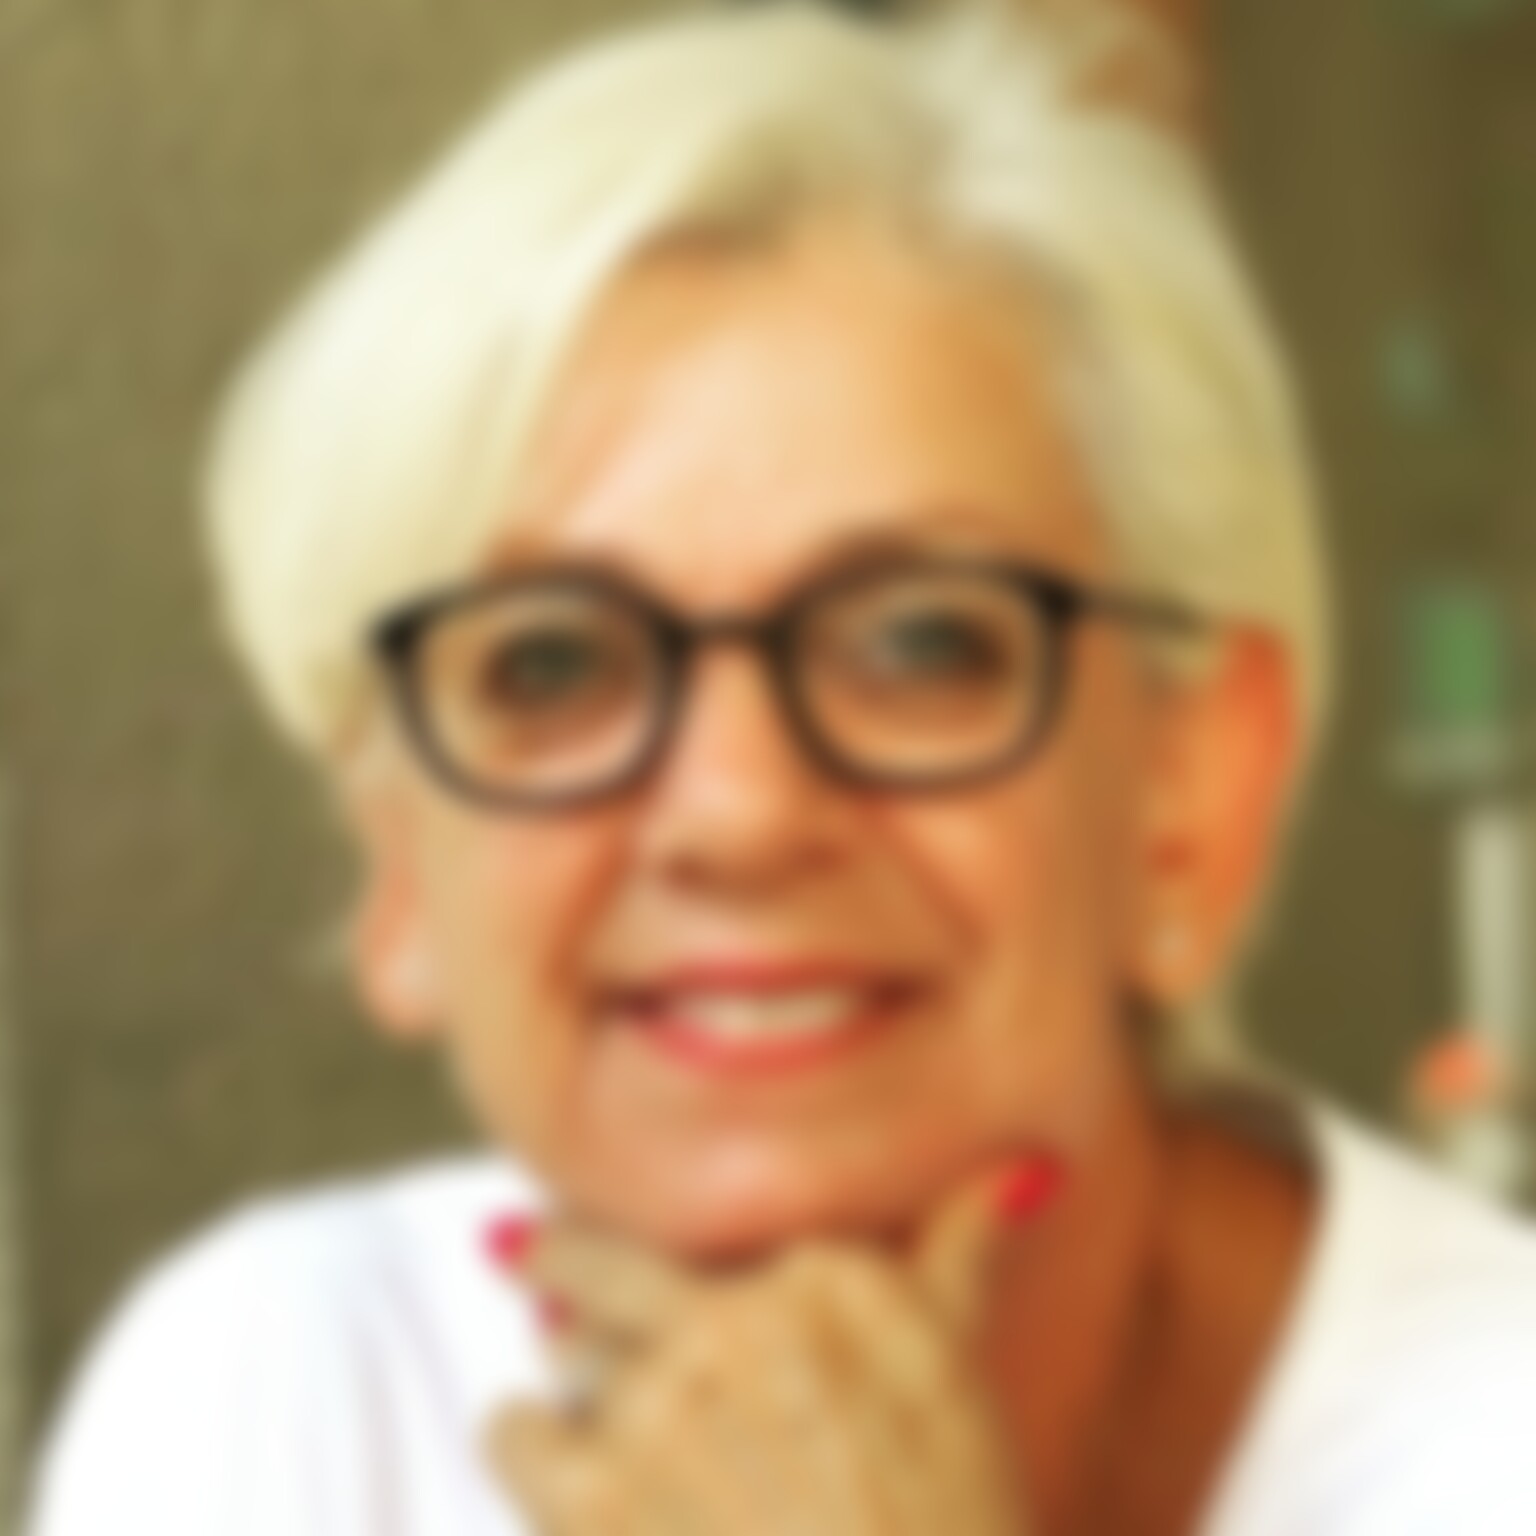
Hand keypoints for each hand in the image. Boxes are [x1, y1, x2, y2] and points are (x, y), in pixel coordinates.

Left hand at [484, 1157, 1051, 1535]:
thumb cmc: (951, 1523)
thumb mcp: (961, 1371)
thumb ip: (963, 1250)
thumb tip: (1021, 1173)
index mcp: (823, 1275)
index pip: (705, 1223)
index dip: (657, 1239)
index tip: (612, 1235)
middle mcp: (736, 1317)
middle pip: (604, 1261)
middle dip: (558, 1255)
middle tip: (517, 1248)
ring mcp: (660, 1402)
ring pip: (567, 1347)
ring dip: (576, 1377)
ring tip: (582, 1392)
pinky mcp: (594, 1494)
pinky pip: (512, 1429)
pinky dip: (522, 1442)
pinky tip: (549, 1453)